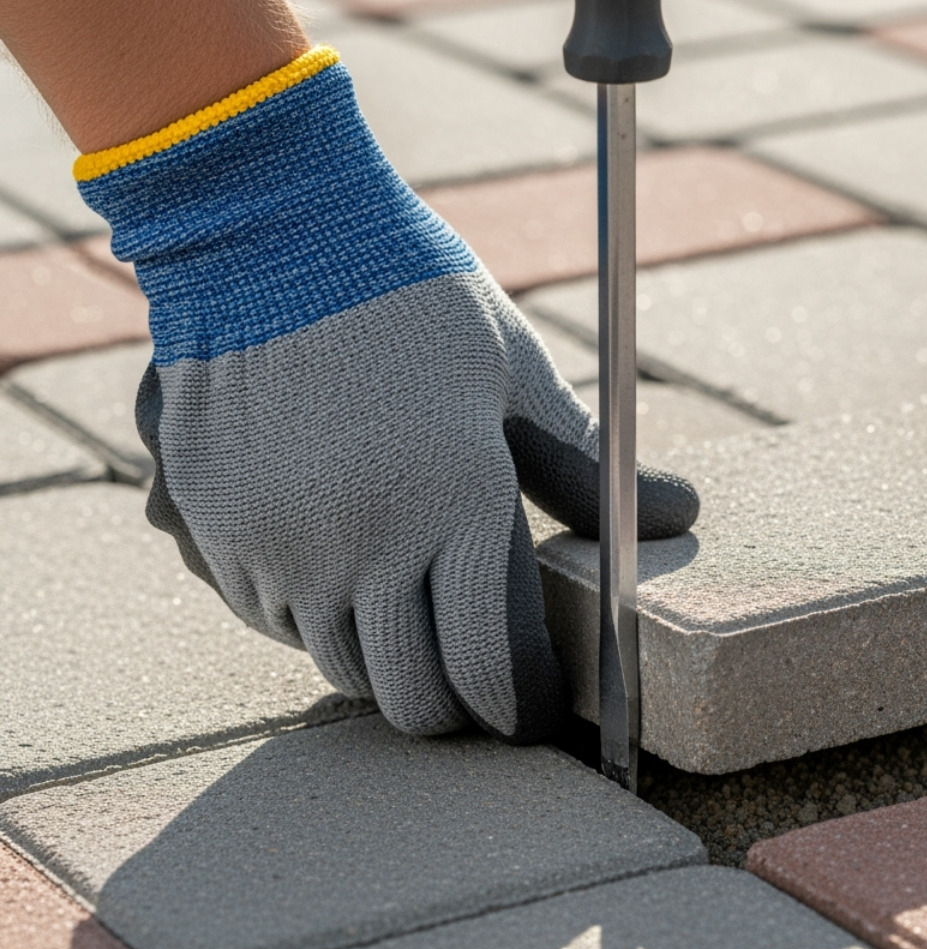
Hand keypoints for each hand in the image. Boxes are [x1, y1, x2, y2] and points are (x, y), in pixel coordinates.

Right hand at [81, 50, 696, 739]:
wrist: (269, 233)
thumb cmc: (416, 300)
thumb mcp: (515, 375)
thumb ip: (585, 467)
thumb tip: (680, 512)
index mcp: (460, 502)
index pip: (495, 664)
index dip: (519, 703)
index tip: (530, 707)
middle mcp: (367, 543)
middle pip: (414, 694)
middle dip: (455, 707)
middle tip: (473, 683)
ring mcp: (283, 546)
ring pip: (341, 665)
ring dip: (382, 660)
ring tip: (408, 619)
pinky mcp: (216, 534)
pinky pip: (272, 620)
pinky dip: (313, 617)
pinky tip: (337, 567)